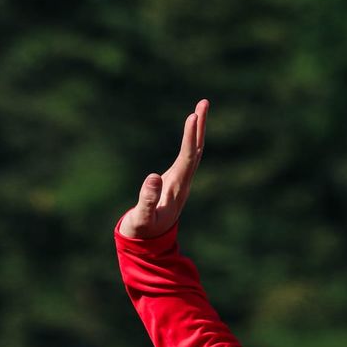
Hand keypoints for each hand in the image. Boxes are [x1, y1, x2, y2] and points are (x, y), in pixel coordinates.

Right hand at [118, 99, 208, 238]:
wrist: (149, 244)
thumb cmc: (143, 230)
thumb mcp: (142, 217)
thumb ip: (147, 199)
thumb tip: (152, 177)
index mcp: (177, 187)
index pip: (187, 158)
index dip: (190, 138)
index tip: (193, 117)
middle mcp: (183, 181)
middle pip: (195, 150)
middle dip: (199, 127)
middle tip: (204, 102)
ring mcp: (181, 180)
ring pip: (193, 151)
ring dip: (197, 130)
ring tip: (200, 108)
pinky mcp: (175, 180)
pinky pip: (187, 155)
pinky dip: (190, 139)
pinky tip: (193, 128)